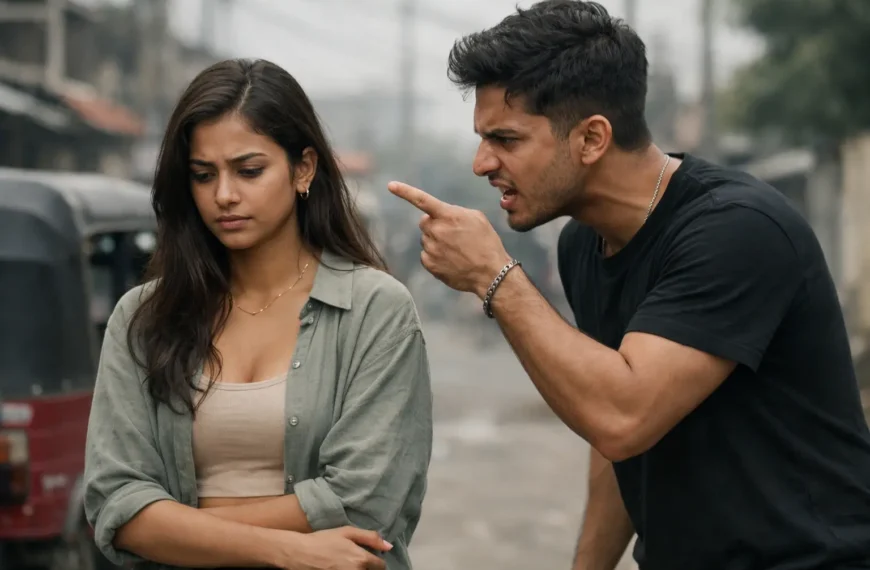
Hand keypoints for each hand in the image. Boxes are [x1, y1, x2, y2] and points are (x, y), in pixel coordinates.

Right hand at [279, 526, 390, 569]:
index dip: (377, 561)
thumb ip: (370, 538)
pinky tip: (341, 566)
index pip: (381, 566)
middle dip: (368, 567)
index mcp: (362, 559)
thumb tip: (388, 546)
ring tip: (349, 563)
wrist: (301, 553)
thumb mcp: (347, 532)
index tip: (370, 557)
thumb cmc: (324, 540)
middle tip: (356, 560)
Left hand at [388, 181, 511, 297]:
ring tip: (457, 250)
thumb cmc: (487, 243)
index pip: (422, 200)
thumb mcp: (477, 218)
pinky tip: (451, 260)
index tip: (391, 185)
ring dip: (436, 242)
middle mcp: (436, 230)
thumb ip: (455, 212)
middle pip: (424, 222)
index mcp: (448, 215)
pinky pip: (426, 255)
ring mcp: (431, 248)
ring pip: (426, 240)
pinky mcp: (429, 264)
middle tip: (452, 235)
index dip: (405, 191)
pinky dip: (435, 257)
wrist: (490, 273)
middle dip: (434, 225)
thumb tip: (442, 216)